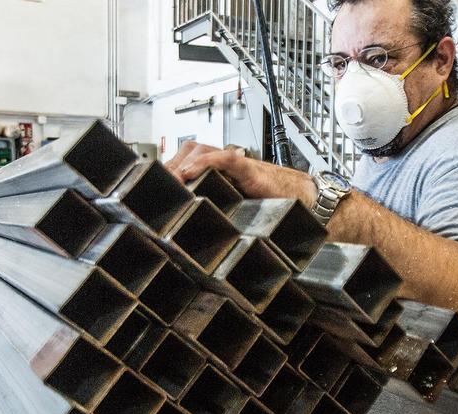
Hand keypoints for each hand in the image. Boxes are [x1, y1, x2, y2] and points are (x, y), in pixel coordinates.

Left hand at [164, 141, 316, 206]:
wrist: (303, 200)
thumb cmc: (273, 202)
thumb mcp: (236, 205)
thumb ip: (215, 204)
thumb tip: (187, 218)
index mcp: (221, 170)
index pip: (188, 158)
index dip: (170, 166)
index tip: (154, 181)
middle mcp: (227, 163)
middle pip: (190, 149)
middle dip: (172, 164)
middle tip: (160, 183)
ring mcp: (237, 164)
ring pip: (202, 149)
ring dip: (183, 162)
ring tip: (173, 178)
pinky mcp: (250, 169)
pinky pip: (225, 158)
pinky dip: (206, 162)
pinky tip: (191, 172)